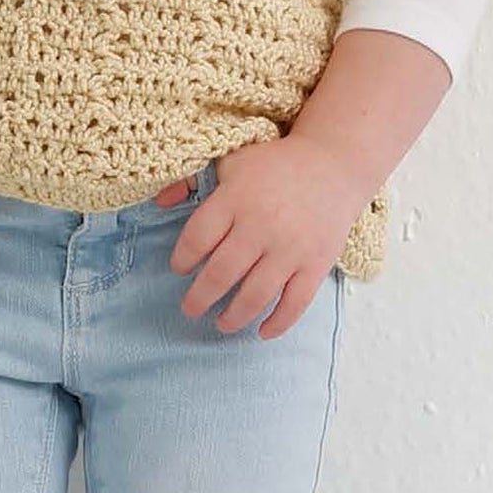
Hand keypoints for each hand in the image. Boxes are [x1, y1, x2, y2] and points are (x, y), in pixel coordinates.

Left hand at [167, 136, 362, 336]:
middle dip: (199, 297)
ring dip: (233, 316)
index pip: (197, 238)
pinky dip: (278, 322)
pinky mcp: (316, 263)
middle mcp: (261, 225)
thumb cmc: (275, 165)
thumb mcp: (231, 160)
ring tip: (221, 323)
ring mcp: (291, 247)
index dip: (182, 258)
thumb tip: (159, 202)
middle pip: (221, 273)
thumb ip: (192, 179)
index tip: (180, 268)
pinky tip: (263, 331)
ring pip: (255, 294)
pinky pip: (295, 302)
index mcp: (235, 198)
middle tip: (190, 308)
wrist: (333, 163)